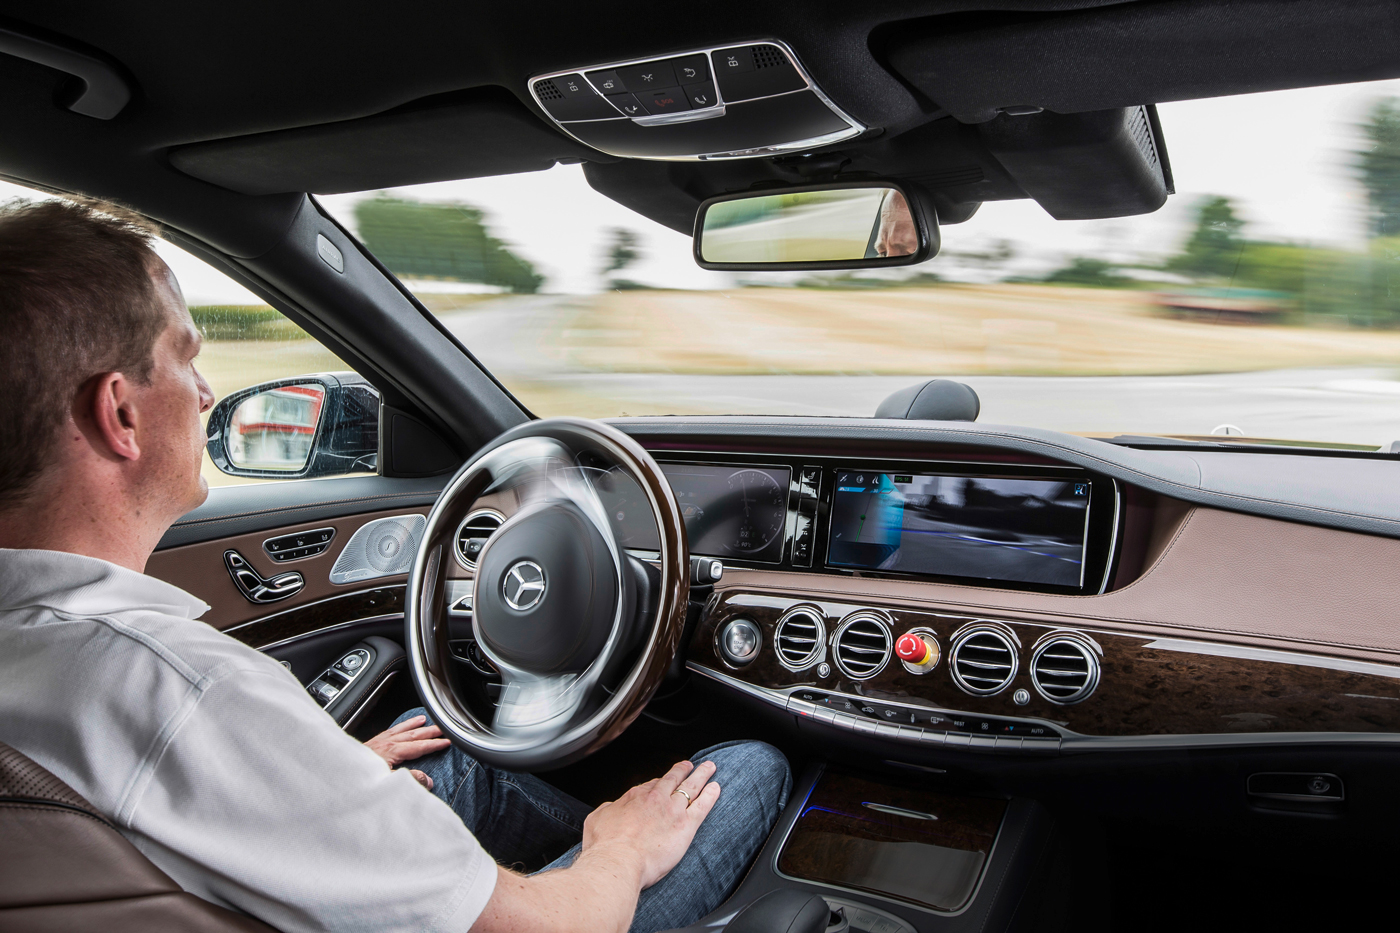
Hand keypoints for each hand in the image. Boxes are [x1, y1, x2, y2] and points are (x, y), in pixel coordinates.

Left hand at [364, 715, 450, 788]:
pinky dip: (398, 727)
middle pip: (413, 734)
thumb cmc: (360, 780)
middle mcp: (386, 743)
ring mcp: (378, 742)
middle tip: (443, 728)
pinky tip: (399, 728)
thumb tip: (428, 780)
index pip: (419, 746)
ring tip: (424, 719)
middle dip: (429, 731)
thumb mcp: (388, 784)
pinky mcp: (370, 743)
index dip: (435, 744)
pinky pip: (389, 730)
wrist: (337, 774)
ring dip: (413, 724)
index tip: (447, 742)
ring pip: (400, 729)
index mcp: (392, 751)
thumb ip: (410, 781)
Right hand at [581, 759, 720, 889]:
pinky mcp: (686, 824)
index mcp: (635, 797)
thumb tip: (612, 807)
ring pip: (691, 786)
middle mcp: (656, 799)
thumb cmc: (605, 846)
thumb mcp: (596, 820)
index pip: (650, 785)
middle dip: (682, 770)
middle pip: (673, 779)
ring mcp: (673, 809)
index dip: (658, 783)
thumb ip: (608, 810)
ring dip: (701, 775)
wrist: (619, 860)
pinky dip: (711, 795)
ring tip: (709, 768)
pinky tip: (716, 788)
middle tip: (689, 765)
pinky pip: (703, 805)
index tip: (662, 782)